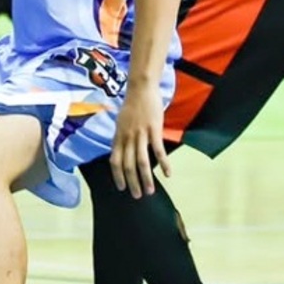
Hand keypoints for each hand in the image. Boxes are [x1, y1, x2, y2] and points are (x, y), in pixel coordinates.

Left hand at [110, 84, 168, 198]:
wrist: (141, 88)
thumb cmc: (132, 105)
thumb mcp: (121, 122)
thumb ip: (121, 137)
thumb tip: (120, 151)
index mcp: (118, 136)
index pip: (114, 161)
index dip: (117, 176)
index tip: (122, 188)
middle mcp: (127, 137)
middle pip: (128, 165)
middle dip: (132, 182)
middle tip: (137, 196)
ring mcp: (141, 134)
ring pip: (142, 161)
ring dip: (146, 178)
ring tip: (150, 191)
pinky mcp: (154, 129)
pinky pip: (158, 150)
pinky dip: (164, 163)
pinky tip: (168, 174)